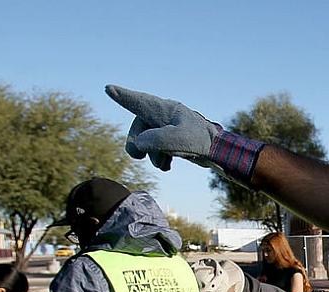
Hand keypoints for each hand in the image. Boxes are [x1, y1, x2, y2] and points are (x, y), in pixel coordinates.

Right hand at [104, 85, 263, 181]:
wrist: (220, 152)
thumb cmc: (201, 141)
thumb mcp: (178, 140)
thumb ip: (154, 140)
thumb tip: (139, 144)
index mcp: (163, 109)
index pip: (137, 102)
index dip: (122, 96)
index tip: (108, 88)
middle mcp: (163, 116)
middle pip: (137, 128)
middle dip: (137, 144)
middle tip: (139, 155)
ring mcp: (167, 128)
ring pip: (147, 142)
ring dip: (152, 155)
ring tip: (165, 162)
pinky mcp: (173, 141)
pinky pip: (157, 150)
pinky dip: (159, 159)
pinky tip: (168, 166)